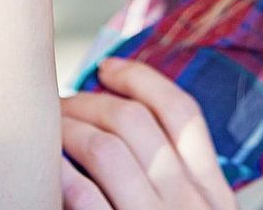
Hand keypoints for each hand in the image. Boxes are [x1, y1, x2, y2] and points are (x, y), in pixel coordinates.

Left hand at [60, 58, 236, 209]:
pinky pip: (87, 199)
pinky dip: (64, 175)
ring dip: (70, 130)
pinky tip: (49, 167)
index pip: (183, 112)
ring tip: (48, 130)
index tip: (107, 66)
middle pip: (138, 123)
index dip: (141, 79)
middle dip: (93, 100)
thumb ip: (183, 183)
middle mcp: (190, 204)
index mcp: (214, 193)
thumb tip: (135, 127)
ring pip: (107, 151)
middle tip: (62, 102)